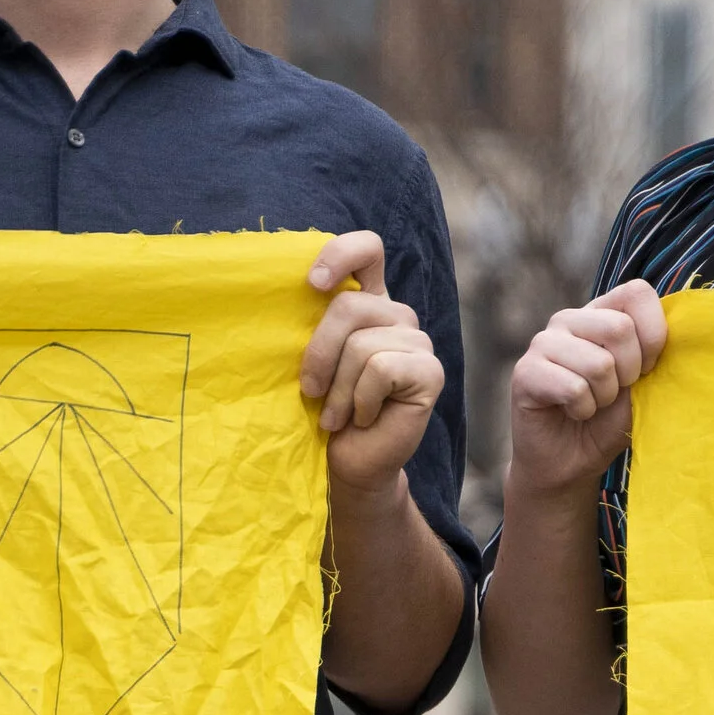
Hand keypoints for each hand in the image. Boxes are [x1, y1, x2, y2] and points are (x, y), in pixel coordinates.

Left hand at [300, 231, 444, 496]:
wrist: (348, 464)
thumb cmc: (322, 411)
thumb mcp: (310, 361)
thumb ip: (310, 323)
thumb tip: (284, 295)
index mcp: (368, 303)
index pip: (367, 250)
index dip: (341, 254)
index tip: (313, 285)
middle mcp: (396, 316)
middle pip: (350, 305)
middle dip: (319, 353)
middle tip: (309, 391)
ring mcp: (417, 343)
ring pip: (362, 344)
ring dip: (338, 389)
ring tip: (336, 415)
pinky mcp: (429, 371)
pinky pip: (381, 369)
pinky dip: (361, 400)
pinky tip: (365, 419)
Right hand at [506, 281, 667, 500]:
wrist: (569, 464)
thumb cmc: (607, 422)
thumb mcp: (643, 386)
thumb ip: (657, 355)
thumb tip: (682, 335)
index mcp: (600, 313)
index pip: (636, 293)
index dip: (652, 335)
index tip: (646, 369)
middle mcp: (569, 320)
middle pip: (620, 328)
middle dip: (629, 373)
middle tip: (614, 393)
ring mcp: (543, 342)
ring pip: (598, 363)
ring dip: (604, 397)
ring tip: (592, 405)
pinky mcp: (525, 372)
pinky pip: (573, 388)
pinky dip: (583, 410)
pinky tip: (572, 413)